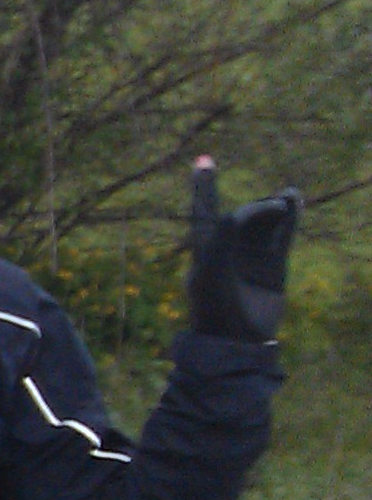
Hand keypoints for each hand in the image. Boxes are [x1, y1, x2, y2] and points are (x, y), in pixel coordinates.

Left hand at [186, 159, 300, 343]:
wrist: (235, 339)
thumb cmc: (214, 301)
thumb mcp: (213, 262)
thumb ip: (226, 231)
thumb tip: (253, 207)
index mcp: (204, 246)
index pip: (203, 208)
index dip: (204, 185)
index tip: (204, 160)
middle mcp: (228, 249)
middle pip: (243, 215)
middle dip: (257, 205)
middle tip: (275, 203)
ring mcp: (251, 258)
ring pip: (266, 224)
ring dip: (276, 207)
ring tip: (290, 195)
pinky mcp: (273, 268)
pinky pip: (283, 238)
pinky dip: (290, 220)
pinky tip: (296, 202)